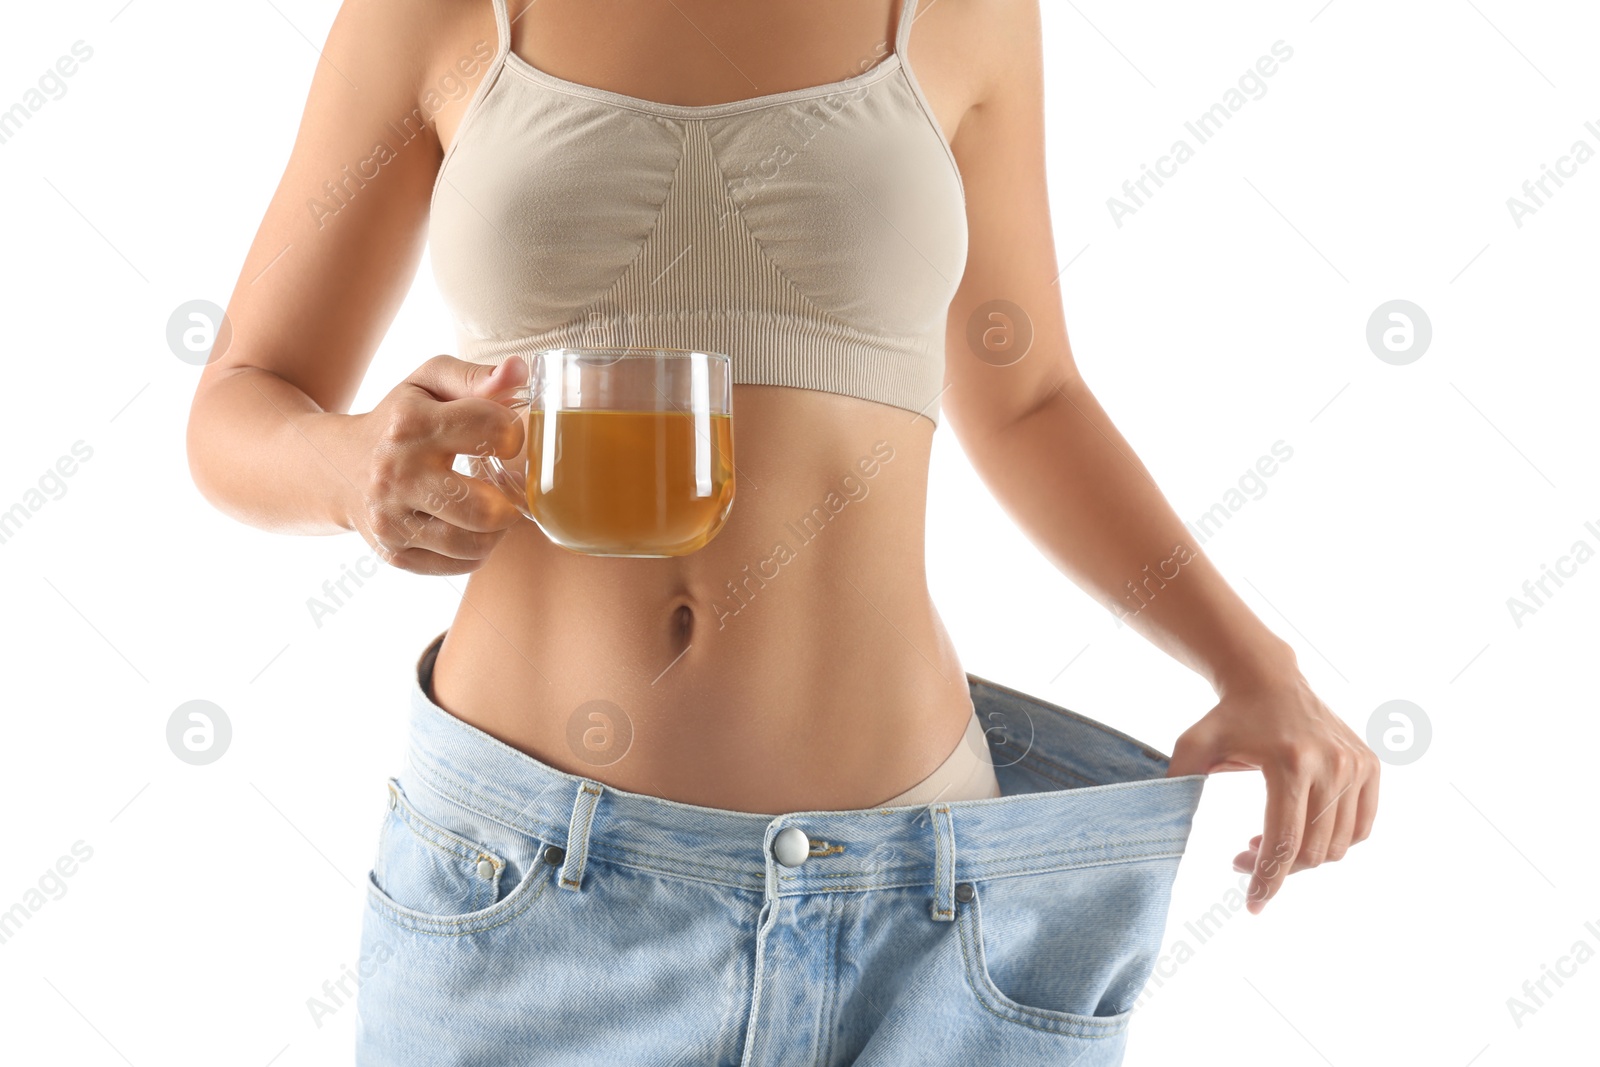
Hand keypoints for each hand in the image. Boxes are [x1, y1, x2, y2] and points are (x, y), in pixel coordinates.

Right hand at [340, 354, 526, 574]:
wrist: (334, 467)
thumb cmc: (398, 420)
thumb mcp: (427, 384)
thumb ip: (475, 376)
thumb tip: (519, 370)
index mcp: (410, 425)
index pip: (491, 429)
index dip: (513, 434)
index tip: (506, 439)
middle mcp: (396, 475)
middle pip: (484, 508)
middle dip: (511, 500)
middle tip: (509, 489)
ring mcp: (391, 520)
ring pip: (473, 544)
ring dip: (498, 530)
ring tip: (494, 510)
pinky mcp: (393, 553)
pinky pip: (459, 565)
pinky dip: (477, 550)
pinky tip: (472, 529)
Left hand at [1165, 670, 1379, 913]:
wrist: (1269, 679)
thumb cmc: (1227, 717)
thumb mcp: (1193, 747)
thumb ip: (1177, 786)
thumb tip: (1163, 835)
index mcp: (1291, 762)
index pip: (1283, 841)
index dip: (1268, 881)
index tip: (1252, 906)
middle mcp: (1331, 764)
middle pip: (1312, 850)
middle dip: (1278, 869)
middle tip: (1243, 859)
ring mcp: (1356, 764)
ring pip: (1338, 846)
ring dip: (1303, 857)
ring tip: (1266, 842)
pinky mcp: (1369, 766)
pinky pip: (1360, 829)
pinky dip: (1333, 842)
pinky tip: (1300, 831)